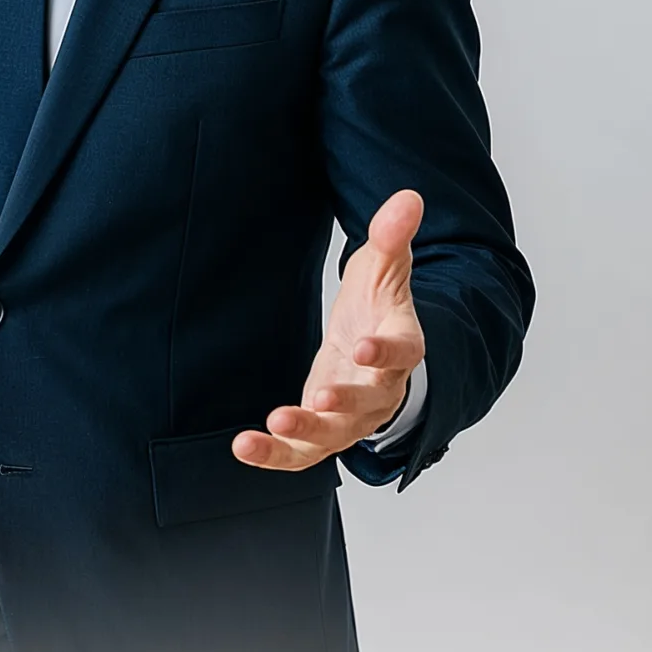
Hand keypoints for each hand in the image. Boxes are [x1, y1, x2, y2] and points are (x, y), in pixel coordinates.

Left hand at [234, 190, 426, 470]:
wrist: (373, 346)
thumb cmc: (378, 306)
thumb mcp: (384, 268)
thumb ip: (392, 237)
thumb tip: (408, 197)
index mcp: (402, 347)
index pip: (402, 352)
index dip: (385, 350)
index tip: (363, 344)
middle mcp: (381, 390)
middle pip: (368, 403)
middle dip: (344, 400)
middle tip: (317, 397)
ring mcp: (351, 416)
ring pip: (333, 437)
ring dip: (304, 436)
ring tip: (272, 425)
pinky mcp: (322, 430)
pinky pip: (302, 453)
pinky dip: (275, 454)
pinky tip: (243, 446)